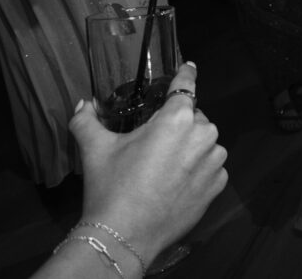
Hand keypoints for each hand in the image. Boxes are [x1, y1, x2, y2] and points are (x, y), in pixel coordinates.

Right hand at [70, 63, 226, 262]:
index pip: (186, 86)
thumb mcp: (96, 149)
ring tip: (164, 167)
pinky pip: (210, 167)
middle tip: (155, 143)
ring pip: (204, 143)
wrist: (125, 235)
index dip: (186, 74)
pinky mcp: (219, 184)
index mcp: (178, 118)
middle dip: (178, 125)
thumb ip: (88, 120)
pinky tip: (176, 183)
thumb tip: (82, 103)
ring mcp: (215, 161)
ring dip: (190, 148)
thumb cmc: (112, 186)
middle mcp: (204, 135)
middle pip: (194, 118)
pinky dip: (197, 170)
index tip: (189, 66)